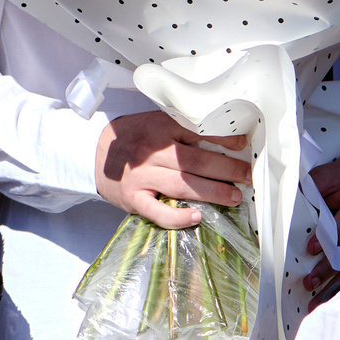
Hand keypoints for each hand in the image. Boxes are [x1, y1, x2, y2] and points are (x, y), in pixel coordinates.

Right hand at [95, 110, 249, 227]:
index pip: (194, 131)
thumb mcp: (152, 122)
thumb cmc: (131, 139)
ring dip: (213, 192)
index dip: (222, 139)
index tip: (242, 146)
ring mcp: (141, 177)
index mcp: (156, 129)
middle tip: (247, 176)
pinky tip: (196, 217)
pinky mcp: (133, 199)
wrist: (91, 154)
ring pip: (182, 186)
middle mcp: (149, 153)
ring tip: (234, 197)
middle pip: (194, 162)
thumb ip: (181, 127)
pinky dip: (177, 217)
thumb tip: (225, 138)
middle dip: (227, 170)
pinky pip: (157, 212)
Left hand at [305, 156, 339, 293]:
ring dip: (333, 279)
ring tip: (313, 294)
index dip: (330, 236)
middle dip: (329, 265)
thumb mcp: (329, 175)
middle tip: (309, 280)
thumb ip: (309, 188)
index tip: (309, 248)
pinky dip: (339, 282)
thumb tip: (283, 201)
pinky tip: (325, 295)